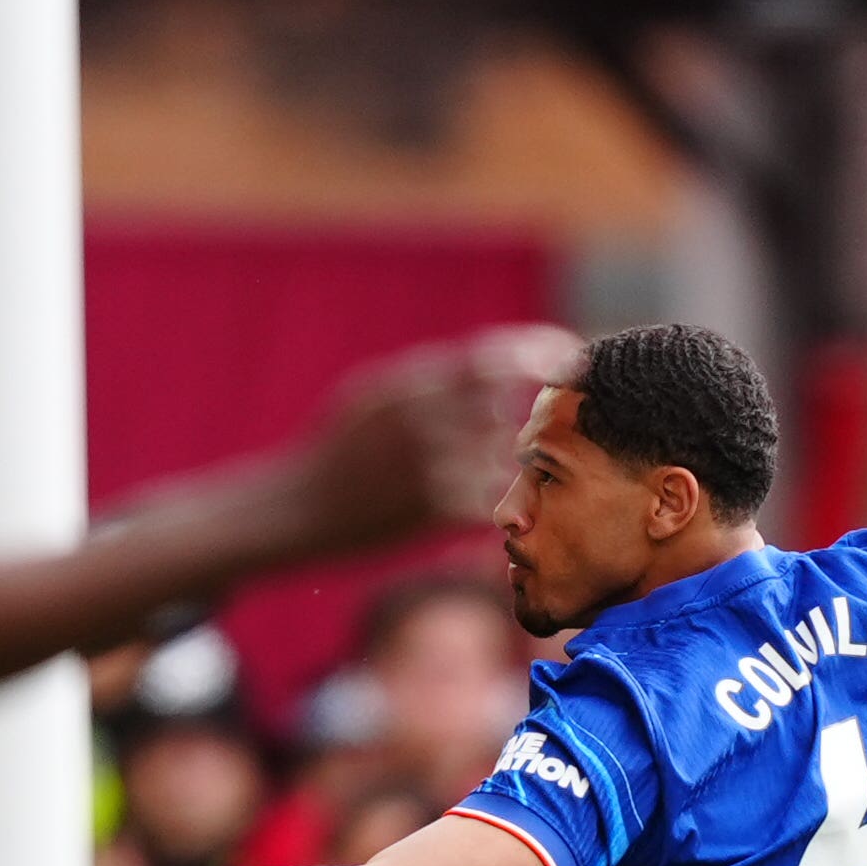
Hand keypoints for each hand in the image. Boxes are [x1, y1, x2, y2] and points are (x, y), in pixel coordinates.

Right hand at [279, 327, 585, 556]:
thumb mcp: (374, 393)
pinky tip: (468, 501)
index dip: (540, 354)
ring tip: (466, 472)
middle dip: (518, 421)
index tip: (571, 357)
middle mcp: (424, 420)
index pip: (492, 359)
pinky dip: (490, 499)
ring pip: (504, 457)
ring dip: (501, 464)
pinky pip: (491, 499)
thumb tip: (494, 364)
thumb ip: (432, 379)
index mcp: (409, 383)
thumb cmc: (337, 448)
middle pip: (505, 411)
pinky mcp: (434, 511)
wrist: (295, 508)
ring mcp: (431, 466)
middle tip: (509, 432)